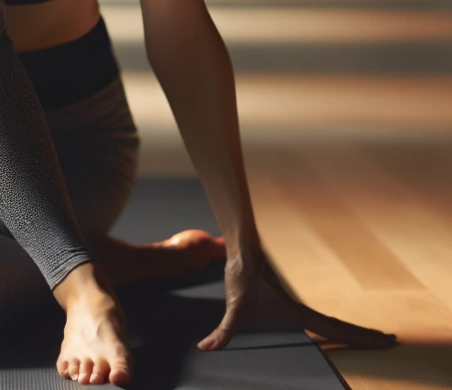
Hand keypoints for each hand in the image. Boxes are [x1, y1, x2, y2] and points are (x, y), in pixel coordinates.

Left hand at [197, 246, 397, 351]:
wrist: (241, 252)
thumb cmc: (241, 278)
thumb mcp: (234, 310)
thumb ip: (222, 332)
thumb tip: (206, 348)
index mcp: (298, 313)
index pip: (335, 328)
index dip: (359, 336)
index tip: (386, 339)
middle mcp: (302, 309)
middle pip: (341, 326)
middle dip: (365, 336)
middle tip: (393, 341)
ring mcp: (297, 304)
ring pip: (332, 320)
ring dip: (353, 329)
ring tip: (376, 337)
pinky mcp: (289, 300)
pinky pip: (320, 315)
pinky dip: (336, 323)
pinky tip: (338, 329)